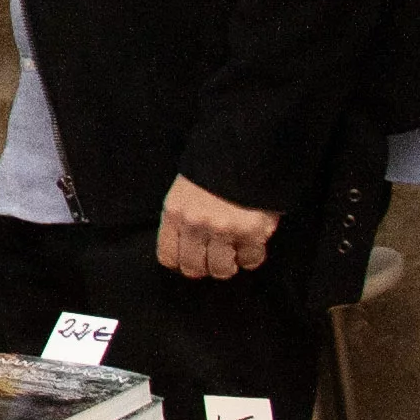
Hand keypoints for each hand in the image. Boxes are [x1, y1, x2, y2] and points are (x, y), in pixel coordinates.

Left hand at [156, 174, 277, 279]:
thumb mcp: (185, 189)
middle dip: (205, 267)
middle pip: (193, 268)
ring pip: (221, 270)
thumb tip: (186, 249)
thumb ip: (182, 218)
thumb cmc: (215, 169)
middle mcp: (195, 224)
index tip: (191, 260)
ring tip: (234, 252)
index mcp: (174, 212)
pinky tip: (252, 244)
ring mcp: (223, 229)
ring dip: (229, 265)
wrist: (247, 149)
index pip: (168, 256)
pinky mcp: (252, 231)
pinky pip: (251, 260)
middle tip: (216, 258)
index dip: (180, 263)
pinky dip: (252, 256)